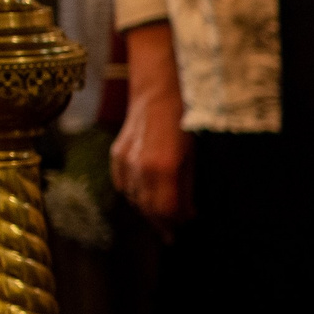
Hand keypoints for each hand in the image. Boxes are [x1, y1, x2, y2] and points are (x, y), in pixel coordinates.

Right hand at [111, 22, 192, 222]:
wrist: (161, 81)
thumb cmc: (187, 112)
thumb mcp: (195, 150)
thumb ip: (188, 183)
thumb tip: (188, 211)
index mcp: (163, 165)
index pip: (164, 209)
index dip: (175, 221)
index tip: (187, 225)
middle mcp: (139, 165)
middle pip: (147, 207)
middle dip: (162, 222)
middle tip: (176, 232)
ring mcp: (124, 158)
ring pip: (133, 198)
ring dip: (148, 210)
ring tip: (164, 219)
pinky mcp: (117, 151)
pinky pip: (123, 183)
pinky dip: (135, 194)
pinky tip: (147, 197)